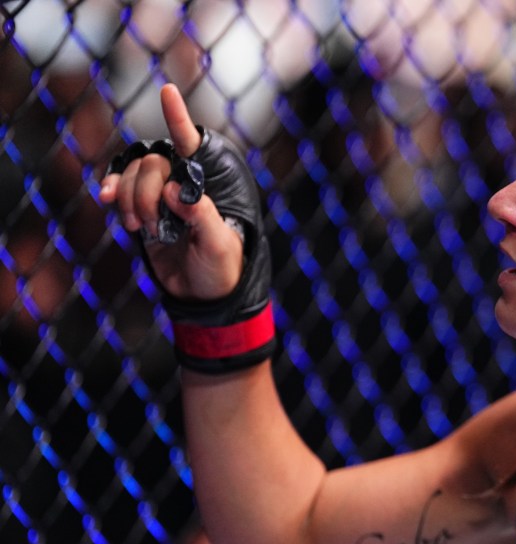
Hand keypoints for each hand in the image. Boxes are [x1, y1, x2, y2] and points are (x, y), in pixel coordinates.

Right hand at [99, 84, 242, 300]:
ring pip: (133, 175)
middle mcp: (181, 184)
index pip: (192, 146)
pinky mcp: (143, 211)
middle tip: (154, 224)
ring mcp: (159, 196)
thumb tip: (174, 191)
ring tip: (142, 227)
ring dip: (129, 198)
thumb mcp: (219, 243)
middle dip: (145, 191)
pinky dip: (111, 192)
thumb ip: (200, 215)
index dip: (178, 118)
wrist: (203, 294)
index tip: (168, 91)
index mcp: (206, 185)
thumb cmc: (222, 265)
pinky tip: (106, 199)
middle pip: (152, 164)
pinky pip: (119, 190)